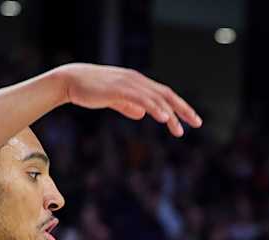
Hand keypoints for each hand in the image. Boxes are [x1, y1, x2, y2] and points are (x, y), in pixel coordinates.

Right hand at [57, 63, 201, 134]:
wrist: (71, 81)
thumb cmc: (91, 90)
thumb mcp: (114, 99)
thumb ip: (128, 105)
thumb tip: (141, 114)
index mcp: (137, 82)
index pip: (164, 94)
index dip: (180, 106)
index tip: (192, 119)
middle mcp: (137, 80)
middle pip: (166, 94)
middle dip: (183, 109)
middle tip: (197, 123)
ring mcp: (128, 83)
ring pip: (156, 98)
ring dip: (170, 114)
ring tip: (180, 130)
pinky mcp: (119, 89)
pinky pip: (141, 99)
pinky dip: (155, 108)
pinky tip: (164, 118)